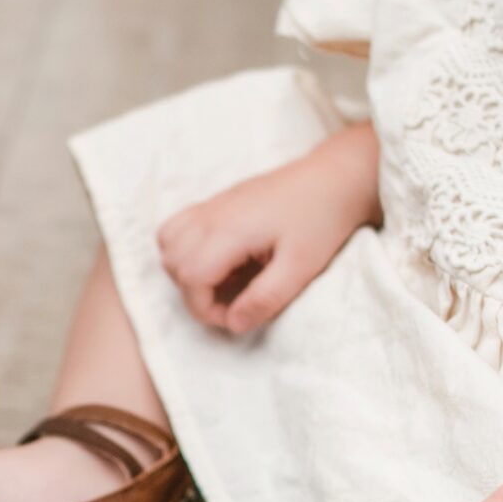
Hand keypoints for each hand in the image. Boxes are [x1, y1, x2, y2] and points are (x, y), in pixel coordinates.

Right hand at [156, 123, 380, 335]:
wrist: (335, 177)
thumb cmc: (322, 220)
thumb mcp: (301, 268)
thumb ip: (265, 299)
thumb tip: (234, 324)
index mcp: (230, 230)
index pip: (190, 278)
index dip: (206, 309)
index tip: (236, 317)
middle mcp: (212, 214)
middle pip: (173, 262)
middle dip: (195, 294)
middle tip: (233, 302)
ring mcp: (212, 205)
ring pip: (168, 243)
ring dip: (185, 271)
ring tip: (223, 281)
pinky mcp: (217, 202)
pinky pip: (178, 226)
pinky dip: (185, 248)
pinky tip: (220, 259)